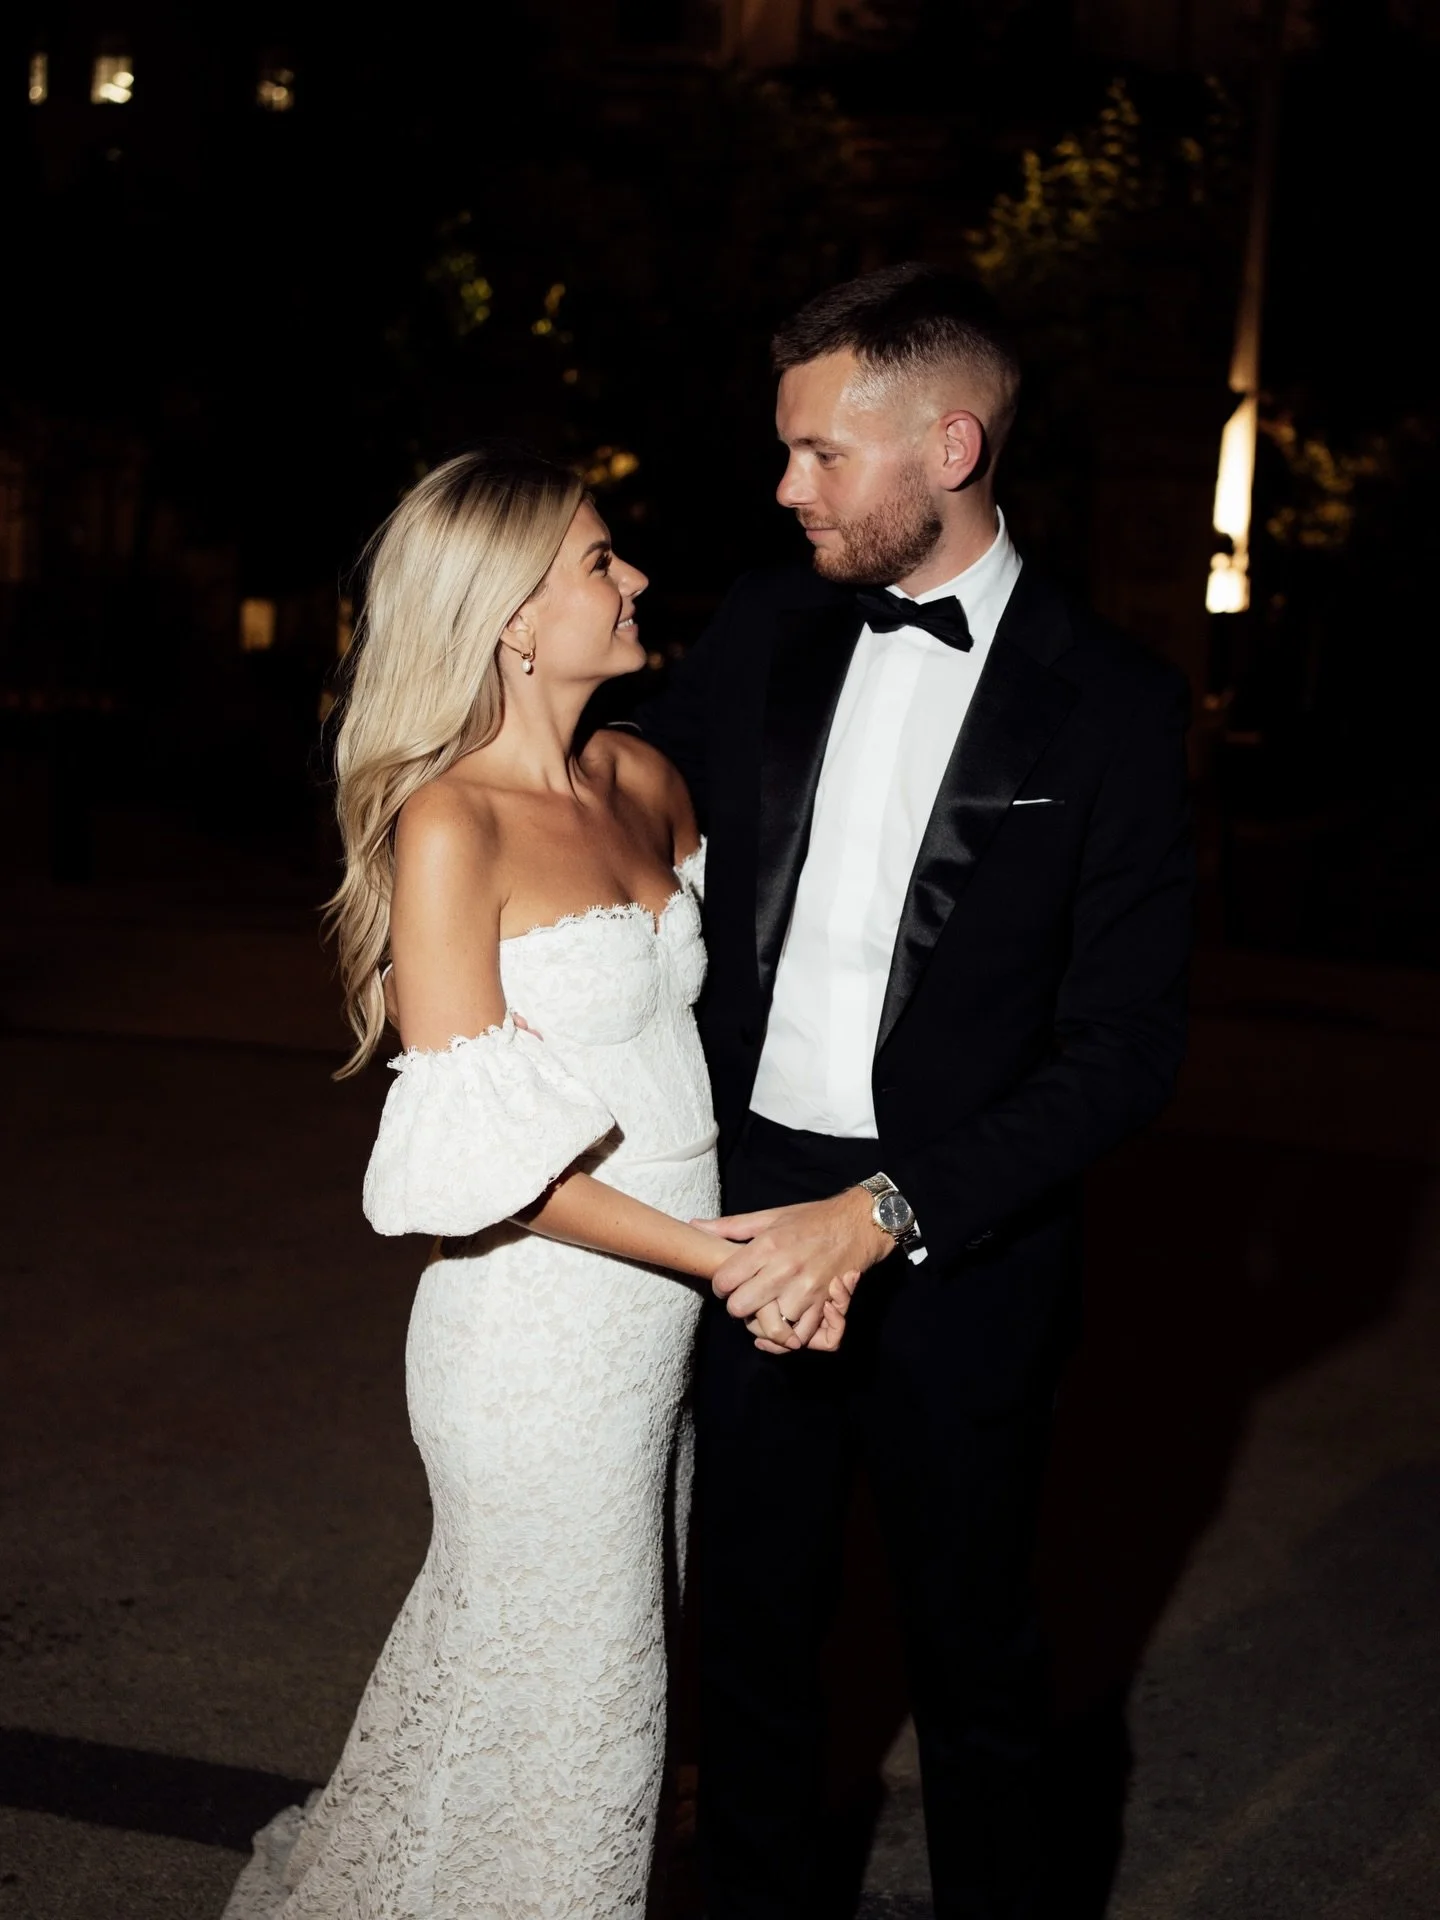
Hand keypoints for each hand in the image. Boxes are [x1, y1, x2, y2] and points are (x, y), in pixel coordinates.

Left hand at [694, 1188, 892, 1338]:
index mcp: (767, 1246)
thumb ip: (731, 1226)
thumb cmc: (813, 1219)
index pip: (724, 1281)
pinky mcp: (824, 1304)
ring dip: (762, 1325)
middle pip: (740, 1308)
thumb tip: (695, 1225)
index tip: (727, 1283)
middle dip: (737, 1307)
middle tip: (744, 1298)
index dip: (720, 1286)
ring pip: (769, 1326)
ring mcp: (805, 1290)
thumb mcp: (770, 1216)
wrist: (858, 1224)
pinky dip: (790, 1336)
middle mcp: (784, 1270)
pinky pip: (800, 1335)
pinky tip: (785, 1323)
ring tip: (763, 1313)